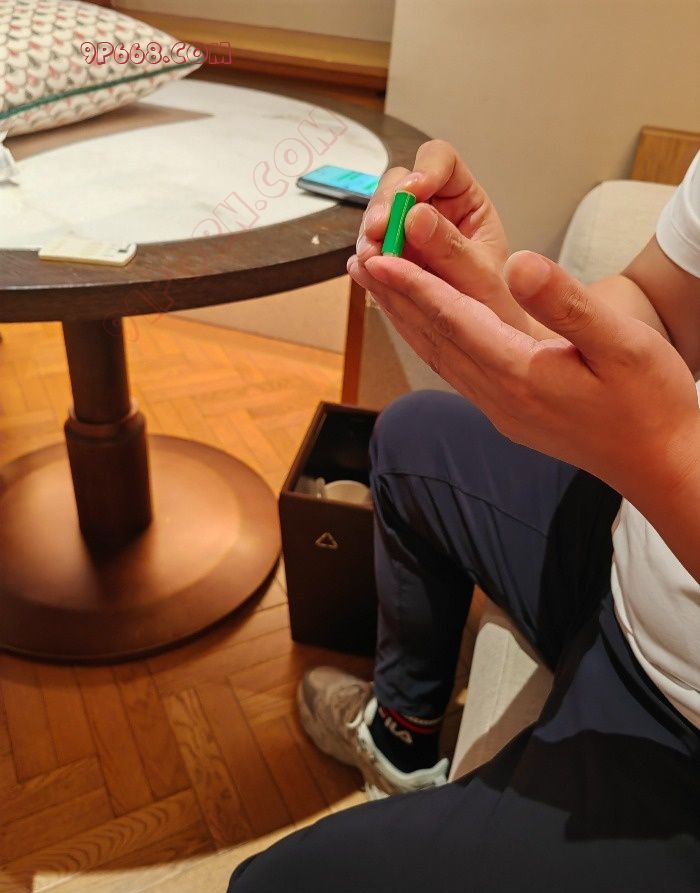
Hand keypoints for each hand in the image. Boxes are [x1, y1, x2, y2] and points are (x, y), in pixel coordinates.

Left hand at [348, 249, 699, 499]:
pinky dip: (431, 344)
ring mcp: (500, 409)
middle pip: (433, 339)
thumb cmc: (649, 403)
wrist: (660, 463)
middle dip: (394, 299)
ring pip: (439, 358)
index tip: (380, 255)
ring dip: (406, 322)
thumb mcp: (622, 344)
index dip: (414, 284)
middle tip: (359, 262)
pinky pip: (455, 372)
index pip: (453, 320)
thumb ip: (567, 303)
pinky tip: (426, 332)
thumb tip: (518, 263)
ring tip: (378, 290)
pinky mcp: (508, 415)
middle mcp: (498, 395)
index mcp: (520, 373)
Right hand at [356, 140, 531, 331]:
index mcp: (466, 200)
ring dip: (370, 233)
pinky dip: (366, 258)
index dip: (422, 170)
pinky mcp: (390, 260)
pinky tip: (365, 270)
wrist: (487, 342)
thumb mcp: (480, 277)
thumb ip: (451, 248)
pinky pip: (371, 248)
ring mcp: (407, 235)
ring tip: (371, 258)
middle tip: (379, 233)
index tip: (411, 195)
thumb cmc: (497, 307)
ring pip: (378, 214)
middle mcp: (433, 210)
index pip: (441, 161)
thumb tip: (415, 216)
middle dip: (385, 206)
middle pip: (398, 184)